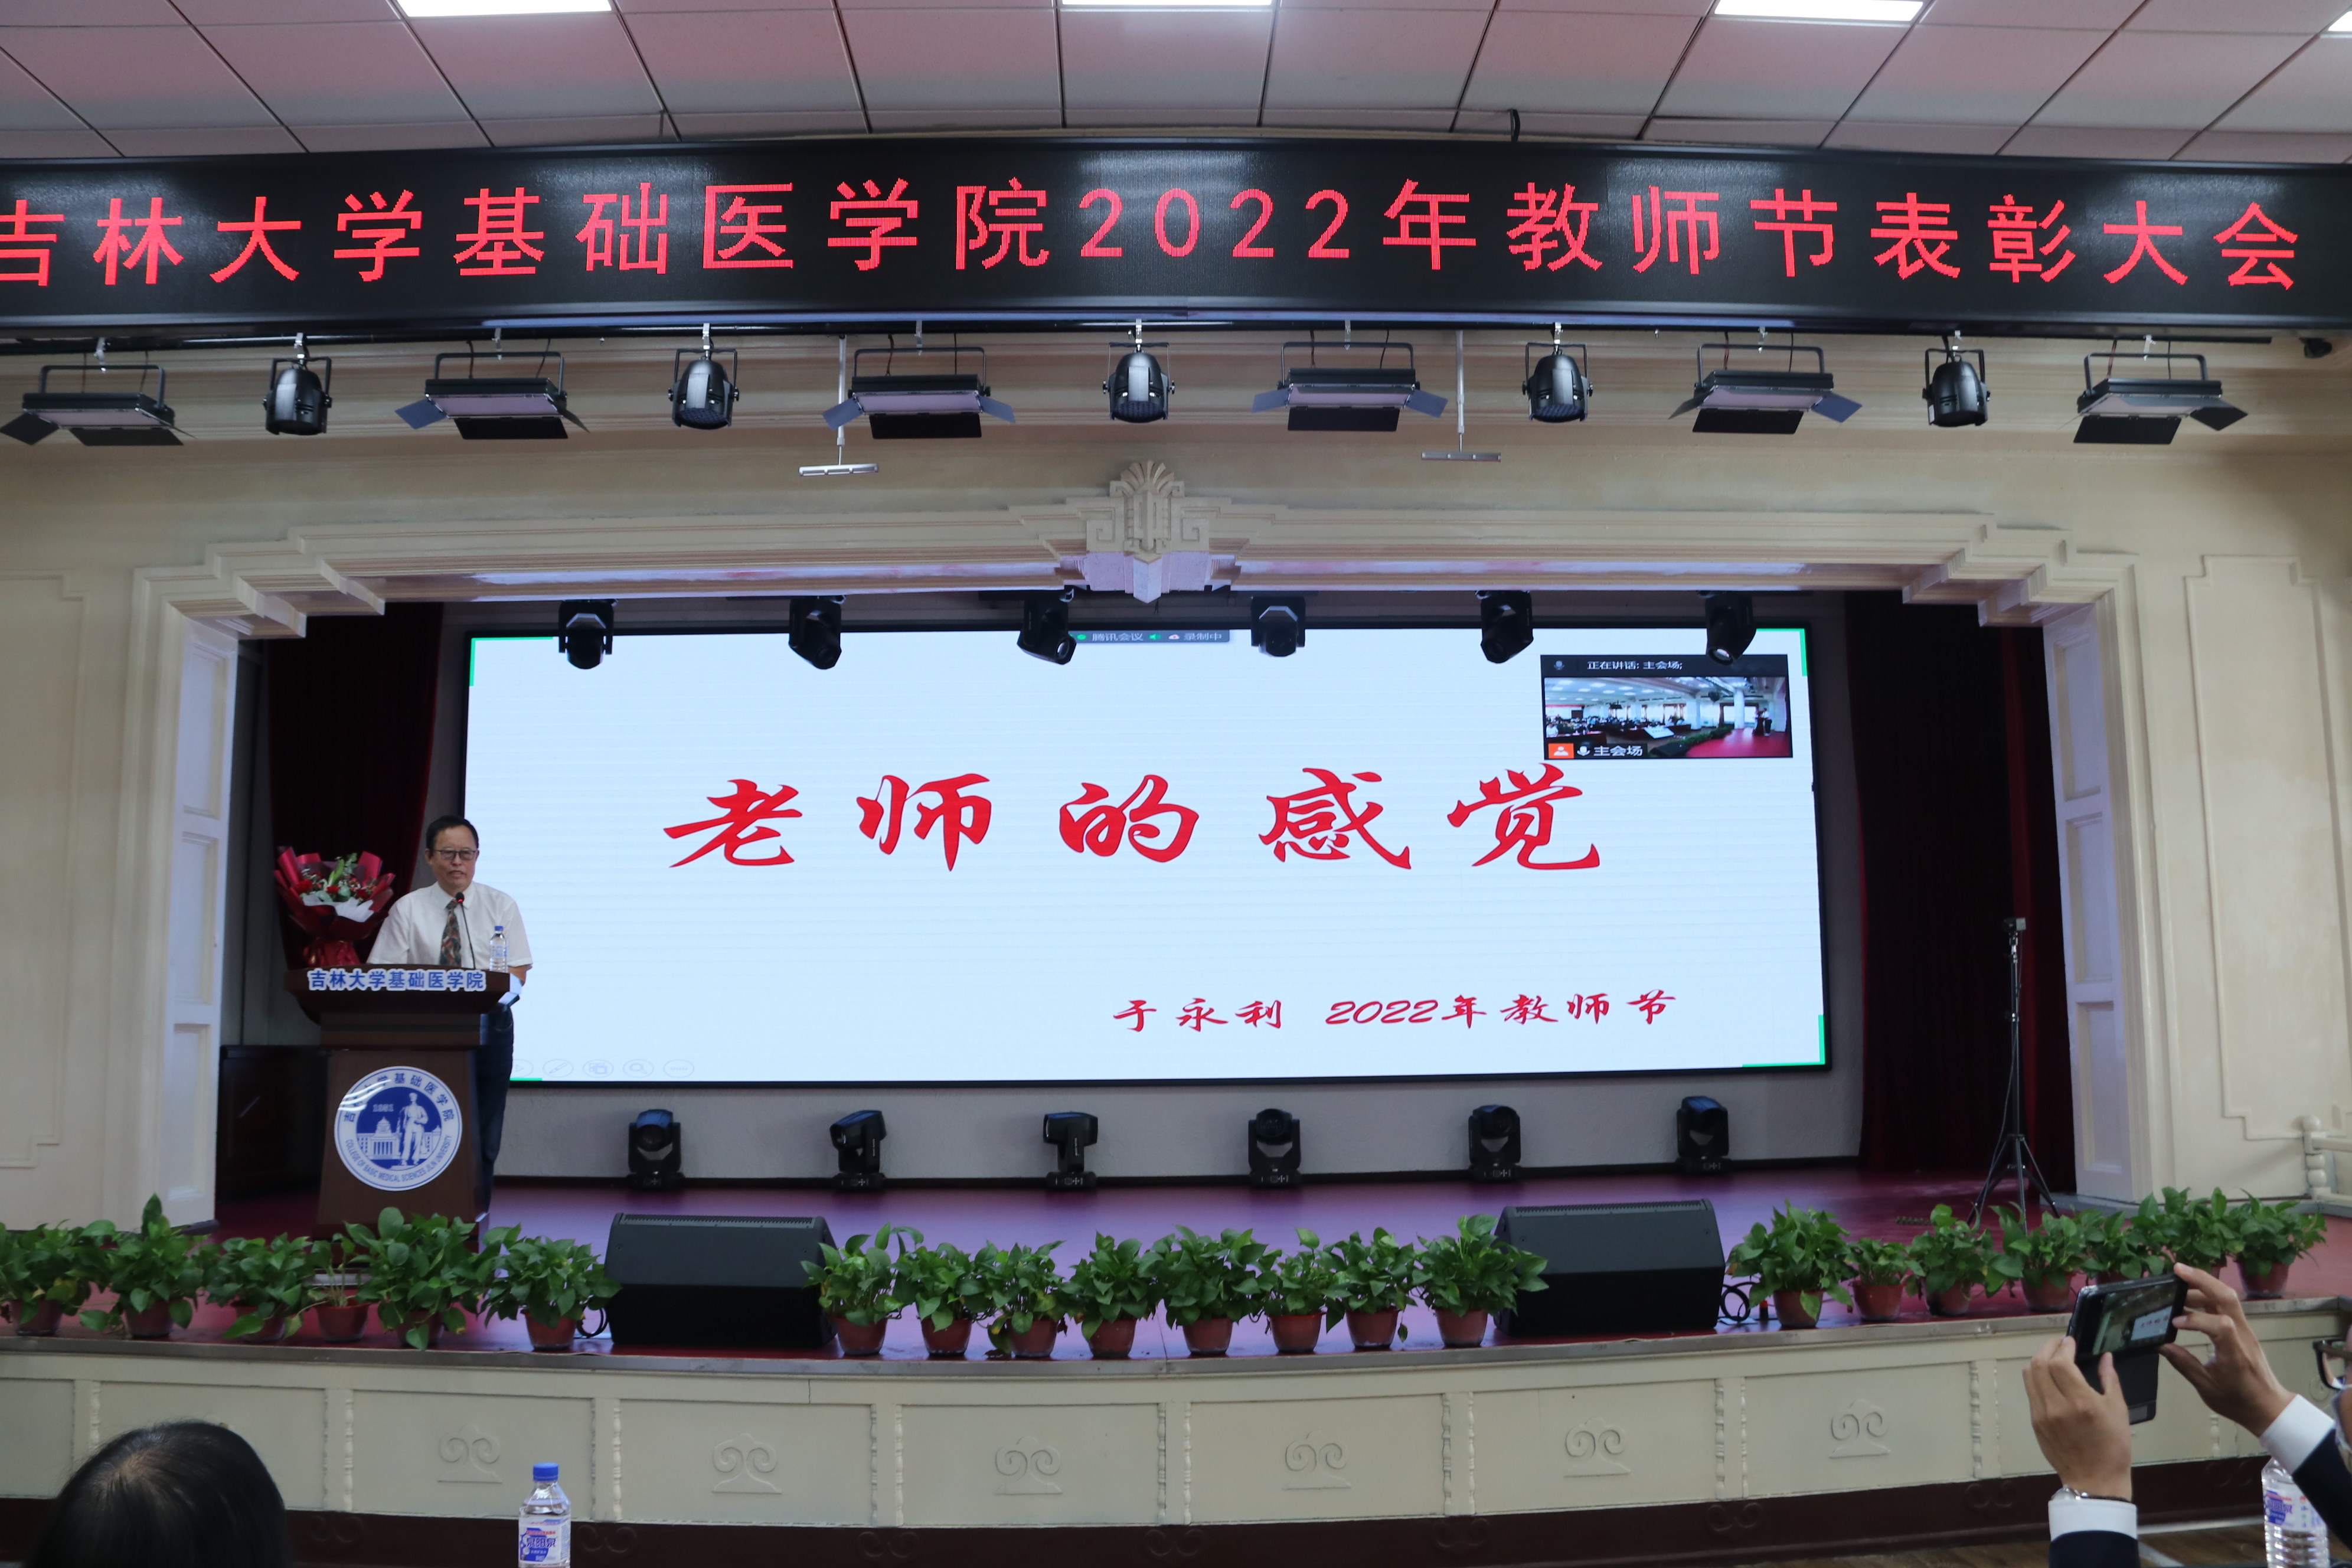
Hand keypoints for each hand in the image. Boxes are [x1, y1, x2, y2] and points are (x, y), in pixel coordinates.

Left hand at [2026, 1336, 2133, 1498]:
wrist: (2095, 1480)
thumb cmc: (2113, 1446)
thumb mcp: (2119, 1411)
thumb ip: (2110, 1379)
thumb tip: (2105, 1356)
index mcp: (2080, 1402)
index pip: (2060, 1362)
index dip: (2063, 1346)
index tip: (2071, 1340)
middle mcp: (2056, 1406)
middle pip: (2039, 1364)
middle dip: (2048, 1347)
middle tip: (2060, 1343)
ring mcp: (2041, 1414)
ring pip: (2029, 1375)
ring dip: (2039, 1360)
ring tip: (2052, 1355)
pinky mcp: (2035, 1423)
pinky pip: (2031, 1392)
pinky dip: (2037, 1377)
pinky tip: (2049, 1376)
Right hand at [2160, 1263, 2293, 1436]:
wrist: (2269, 1406)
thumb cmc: (2238, 1401)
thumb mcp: (2207, 1388)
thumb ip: (2184, 1364)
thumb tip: (2161, 1345)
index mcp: (2235, 1353)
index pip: (2220, 1325)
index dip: (2195, 1319)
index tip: (2173, 1324)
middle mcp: (2243, 1335)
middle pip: (2227, 1297)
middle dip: (2202, 1280)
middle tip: (2177, 1270)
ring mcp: (2245, 1330)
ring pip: (2228, 1297)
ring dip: (2204, 1284)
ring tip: (2179, 1281)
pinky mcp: (2243, 1330)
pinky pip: (2227, 1306)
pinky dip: (2209, 1295)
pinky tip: (2191, 1297)